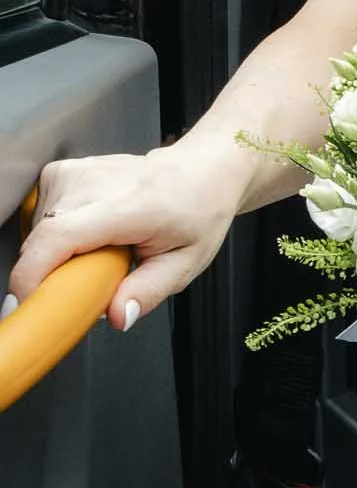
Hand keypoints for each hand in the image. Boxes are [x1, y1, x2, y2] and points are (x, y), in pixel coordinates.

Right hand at [5, 143, 246, 329]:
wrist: (198, 173)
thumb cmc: (194, 213)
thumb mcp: (185, 263)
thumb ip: (149, 292)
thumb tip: (119, 315)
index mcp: (131, 204)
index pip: (61, 236)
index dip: (32, 273)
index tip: (26, 302)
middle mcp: (96, 182)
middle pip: (44, 240)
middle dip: (54, 275)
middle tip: (94, 281)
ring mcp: (75, 173)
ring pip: (38, 232)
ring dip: (58, 256)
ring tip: (100, 252)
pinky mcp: (60, 172)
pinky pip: (40, 218)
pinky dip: (57, 237)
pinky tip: (89, 235)